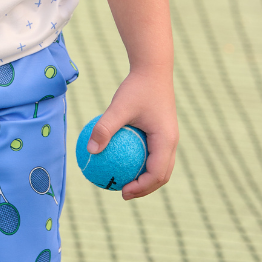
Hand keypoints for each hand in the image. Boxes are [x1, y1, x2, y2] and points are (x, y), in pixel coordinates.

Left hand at [86, 65, 177, 199]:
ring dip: (145, 176)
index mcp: (166, 141)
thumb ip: (105, 128)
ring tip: (122, 180)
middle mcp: (171, 141)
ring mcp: (168, 136)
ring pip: (160, 164)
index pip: (157, 174)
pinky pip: (153, 151)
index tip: (122, 192)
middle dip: (145, 188)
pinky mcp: (162, 130)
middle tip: (122, 192)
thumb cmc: (136, 87)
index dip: (141, 188)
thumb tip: (90, 150)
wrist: (153, 68)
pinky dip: (141, 160)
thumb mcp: (119, 108)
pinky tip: (121, 156)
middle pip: (162, 174)